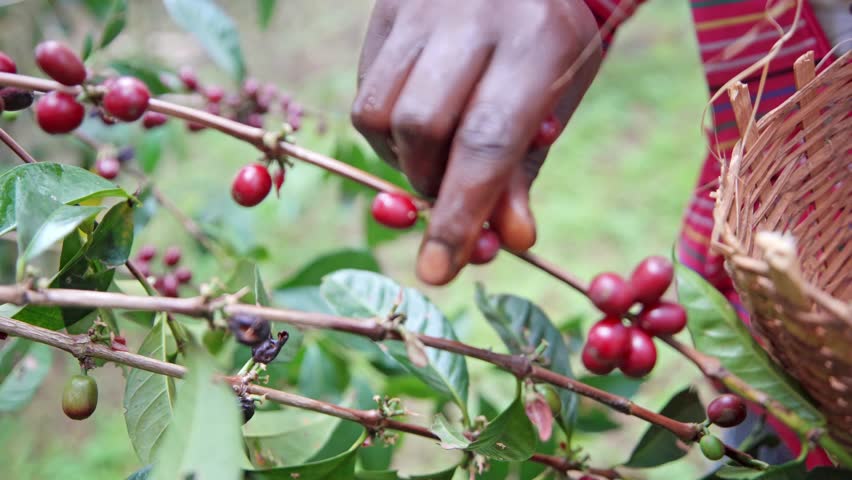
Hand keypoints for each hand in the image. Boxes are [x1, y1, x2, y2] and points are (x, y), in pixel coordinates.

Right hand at [352, 0, 601, 284]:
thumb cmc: (550, 43)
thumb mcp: (557, 98)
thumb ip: (524, 169)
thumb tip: (507, 241)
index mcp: (533, 41)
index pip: (487, 143)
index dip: (460, 214)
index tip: (440, 270)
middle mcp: (470, 16)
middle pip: (421, 127)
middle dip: (431, 182)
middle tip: (452, 191)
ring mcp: (419, 8)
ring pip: (378, 112)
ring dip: (402, 158)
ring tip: (435, 152)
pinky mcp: (386, 11)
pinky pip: (364, 92)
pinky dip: (386, 131)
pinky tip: (417, 123)